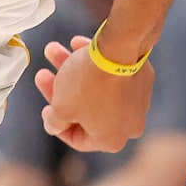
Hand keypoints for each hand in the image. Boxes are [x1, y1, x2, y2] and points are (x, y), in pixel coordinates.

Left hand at [36, 35, 154, 152]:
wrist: (120, 48)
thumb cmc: (88, 84)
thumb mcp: (62, 107)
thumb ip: (55, 121)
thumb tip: (54, 126)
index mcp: (111, 140)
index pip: (78, 139)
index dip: (57, 124)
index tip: (46, 109)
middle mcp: (130, 126)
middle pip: (86, 110)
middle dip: (61, 91)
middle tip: (43, 74)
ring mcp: (139, 102)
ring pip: (97, 90)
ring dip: (72, 71)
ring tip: (53, 49)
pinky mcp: (142, 79)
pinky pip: (113, 77)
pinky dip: (95, 64)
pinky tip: (77, 45)